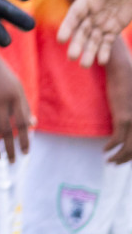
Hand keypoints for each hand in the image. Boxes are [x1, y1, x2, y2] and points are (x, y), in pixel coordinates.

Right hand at [0, 49, 32, 161]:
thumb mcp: (15, 86)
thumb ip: (23, 105)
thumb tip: (32, 125)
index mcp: (16, 95)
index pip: (23, 123)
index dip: (25, 139)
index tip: (26, 152)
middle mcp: (1, 99)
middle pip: (7, 130)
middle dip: (11, 148)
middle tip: (13, 161)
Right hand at [60, 0, 131, 66]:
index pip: (76, 14)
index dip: (68, 26)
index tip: (61, 39)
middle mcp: (92, 12)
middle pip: (82, 30)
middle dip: (77, 43)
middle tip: (72, 58)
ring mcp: (102, 21)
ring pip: (92, 39)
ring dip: (88, 51)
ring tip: (84, 65)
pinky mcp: (113, 27)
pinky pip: (107, 41)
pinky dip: (104, 50)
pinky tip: (101, 60)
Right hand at [104, 45, 131, 164]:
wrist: (123, 70)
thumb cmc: (128, 83)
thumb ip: (130, 114)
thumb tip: (125, 124)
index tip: (126, 159)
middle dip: (127, 160)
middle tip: (116, 163)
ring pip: (129, 149)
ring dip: (119, 158)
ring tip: (110, 161)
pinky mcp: (124, 117)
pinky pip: (117, 139)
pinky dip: (111, 147)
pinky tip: (104, 150)